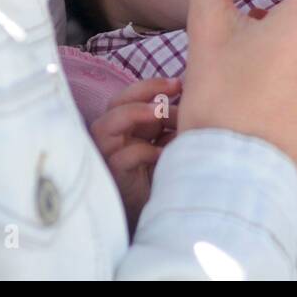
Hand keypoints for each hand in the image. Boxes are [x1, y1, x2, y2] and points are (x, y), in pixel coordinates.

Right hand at [88, 76, 179, 234]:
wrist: (157, 213)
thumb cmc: (162, 175)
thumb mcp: (168, 142)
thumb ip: (171, 123)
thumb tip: (191, 97)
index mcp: (126, 126)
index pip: (129, 96)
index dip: (151, 85)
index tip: (179, 83)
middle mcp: (112, 136)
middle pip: (115, 102)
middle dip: (143, 91)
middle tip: (174, 89)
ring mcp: (108, 155)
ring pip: (106, 124)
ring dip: (135, 114)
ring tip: (160, 113)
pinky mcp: (114, 175)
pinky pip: (123, 156)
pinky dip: (144, 150)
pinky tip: (164, 154)